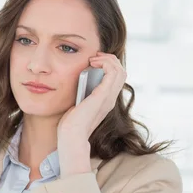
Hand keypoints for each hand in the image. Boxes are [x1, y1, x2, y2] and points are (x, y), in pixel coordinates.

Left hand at [57, 52, 126, 176]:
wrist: (71, 134)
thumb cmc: (71, 122)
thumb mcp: (79, 103)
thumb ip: (83, 94)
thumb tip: (79, 81)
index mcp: (106, 100)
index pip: (117, 78)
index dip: (108, 65)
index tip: (93, 61)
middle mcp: (110, 98)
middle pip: (121, 71)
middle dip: (109, 60)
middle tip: (94, 57)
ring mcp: (108, 97)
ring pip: (120, 70)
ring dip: (108, 60)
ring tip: (94, 59)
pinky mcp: (103, 96)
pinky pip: (112, 73)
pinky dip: (105, 64)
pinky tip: (92, 63)